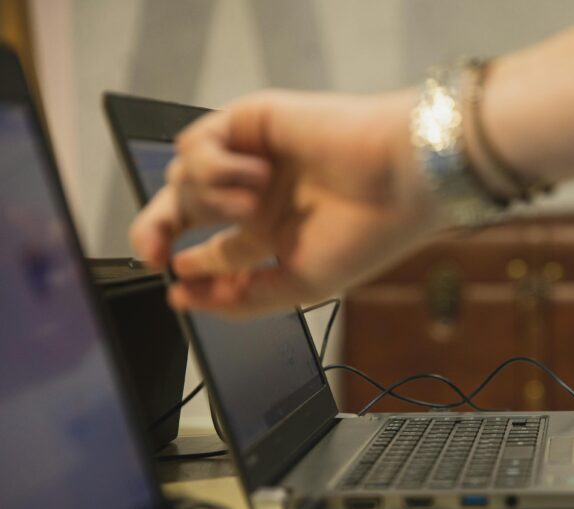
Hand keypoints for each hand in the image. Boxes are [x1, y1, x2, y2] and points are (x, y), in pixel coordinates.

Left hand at [129, 89, 438, 314]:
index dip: (189, 269)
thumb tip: (187, 298)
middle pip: (183, 210)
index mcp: (276, 233)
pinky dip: (215, 166)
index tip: (178, 287)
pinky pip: (197, 144)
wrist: (400, 178)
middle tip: (153, 252)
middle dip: (157, 231)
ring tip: (250, 205)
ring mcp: (253, 158)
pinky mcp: (250, 122)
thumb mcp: (303, 285)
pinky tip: (256, 175)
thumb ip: (246, 300)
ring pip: (185, 178)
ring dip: (209, 198)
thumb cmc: (368, 232)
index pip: (215, 253)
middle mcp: (260, 195)